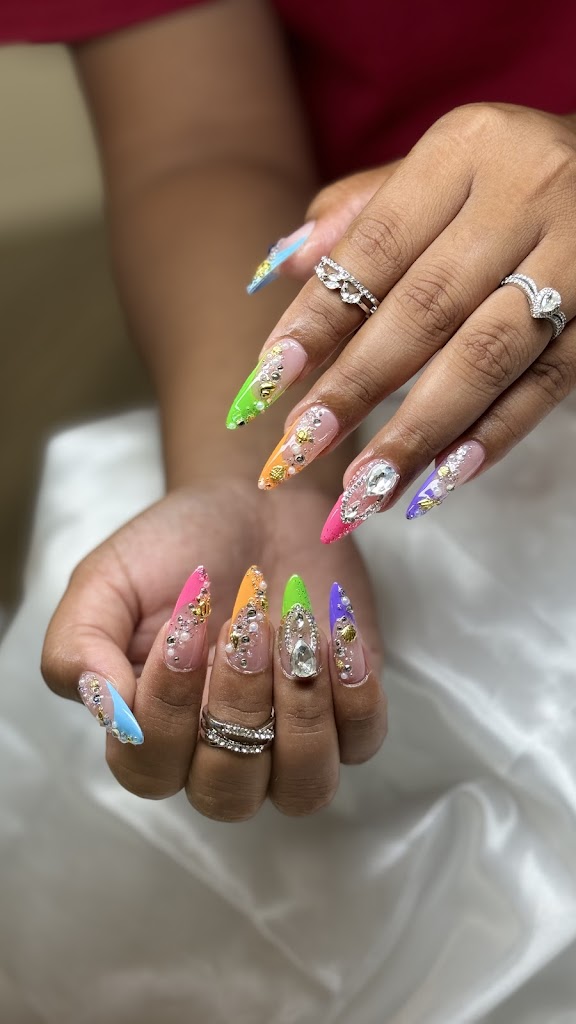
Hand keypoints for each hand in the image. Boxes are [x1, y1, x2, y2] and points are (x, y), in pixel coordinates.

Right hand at [41, 482, 385, 820]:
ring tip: (295, 631)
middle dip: (238, 705)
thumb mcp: (107, 581)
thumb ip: (78, 645)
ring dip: (300, 710)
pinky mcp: (349, 713)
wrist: (256, 504)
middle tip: (246, 624)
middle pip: (227, 793)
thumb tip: (102, 708)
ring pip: (303, 788)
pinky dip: (354, 694)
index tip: (184, 623)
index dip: (167, 707)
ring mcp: (290, 741)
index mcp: (152, 730)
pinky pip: (361, 744)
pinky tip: (336, 636)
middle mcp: (219, 753)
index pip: (149, 768)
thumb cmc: (177, 548)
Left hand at [230, 103, 575, 537]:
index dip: (319, 318)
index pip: (375, 247)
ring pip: (486, 357)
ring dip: (419, 432)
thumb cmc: (507, 173)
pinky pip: (548, 384)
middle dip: (356, 388)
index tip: (267, 381)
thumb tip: (285, 267)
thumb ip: (362, 210)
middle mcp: (525, 194)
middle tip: (299, 449)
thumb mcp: (438, 164)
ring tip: (366, 489)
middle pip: (426, 309)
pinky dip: (494, 435)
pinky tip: (443, 479)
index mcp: (466, 149)